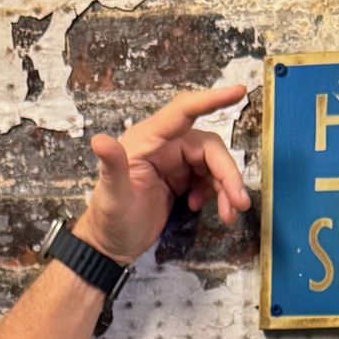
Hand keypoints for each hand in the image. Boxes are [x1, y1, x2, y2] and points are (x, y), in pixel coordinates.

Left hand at [74, 85, 251, 263]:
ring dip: (225, 187)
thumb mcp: (112, 197)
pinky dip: (215, 193)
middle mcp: (163, 146)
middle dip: (227, 172)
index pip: (183, 112)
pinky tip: (200, 208)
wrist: (111, 246)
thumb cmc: (109, 220)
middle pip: (207, 147)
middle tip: (239, 202)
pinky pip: (208, 178)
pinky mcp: (180, 179)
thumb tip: (99, 140)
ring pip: (212, 164)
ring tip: (229, 215)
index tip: (239, 92)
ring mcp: (173, 162)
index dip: (211, 100)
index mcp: (146, 140)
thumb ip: (112, 167)